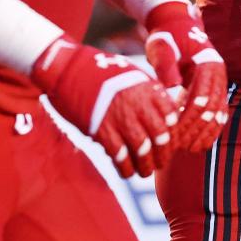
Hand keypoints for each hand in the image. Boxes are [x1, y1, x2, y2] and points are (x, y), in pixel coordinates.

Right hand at [32, 35, 178, 177]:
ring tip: (143, 172)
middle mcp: (138, 103)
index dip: (172, 133)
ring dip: (145, 166)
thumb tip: (160, 109)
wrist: (67, 68)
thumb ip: (148, 91)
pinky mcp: (101, 130)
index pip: (171, 117)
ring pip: (142, 150)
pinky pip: (119, 156)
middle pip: (161, 136)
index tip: (168, 143)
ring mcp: (120, 117)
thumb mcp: (131, 73)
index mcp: (148, 88)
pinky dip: (125, 168)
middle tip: (159, 162)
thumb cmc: (98, 70)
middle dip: (162, 154)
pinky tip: (125, 172)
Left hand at [145, 1, 227, 151]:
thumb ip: (167, 67)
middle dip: (197, 129)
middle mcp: (218, 73)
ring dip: (206, 132)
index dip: (189, 117)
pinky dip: (211, 128)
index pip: (202, 96)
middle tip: (181, 146)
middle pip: (212, 107)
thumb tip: (172, 88)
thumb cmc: (166, 37)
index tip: (175, 133)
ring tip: (191, 149)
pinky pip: (218, 111)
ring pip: (218, 112)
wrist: (176, 24)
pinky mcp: (214, 87)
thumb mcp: (162, 49)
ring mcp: (219, 81)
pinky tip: (200, 142)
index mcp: (208, 63)